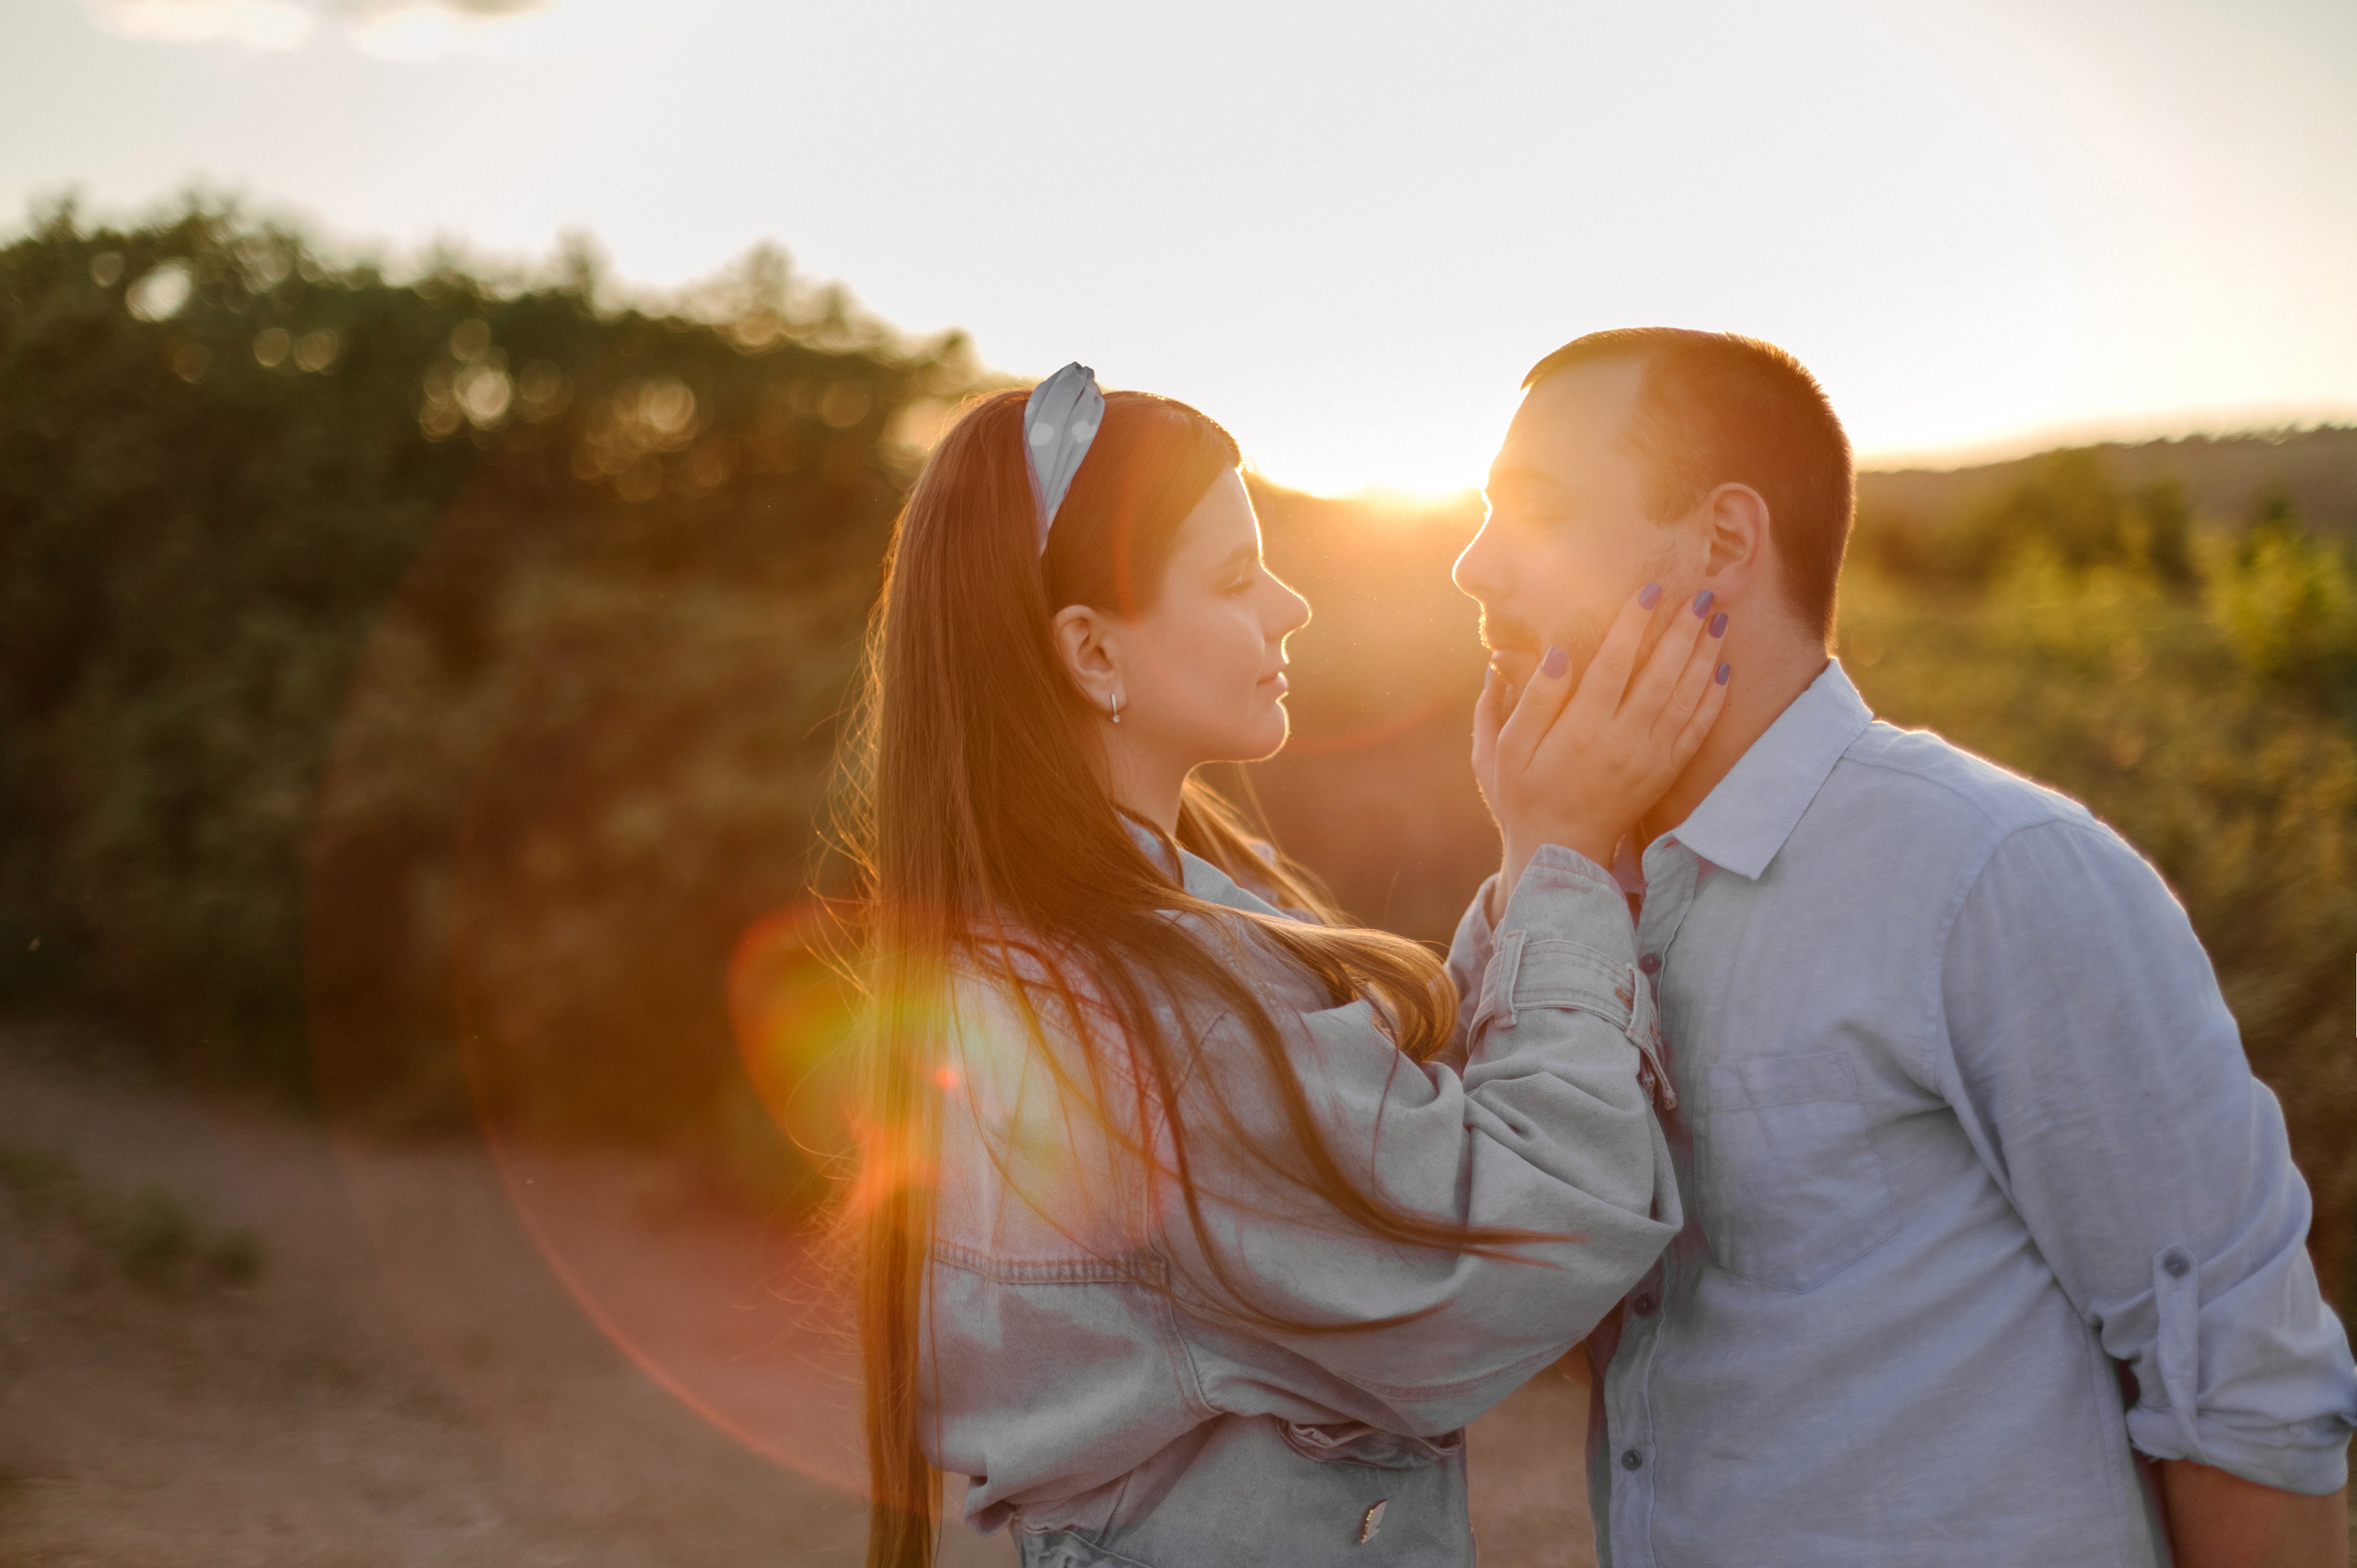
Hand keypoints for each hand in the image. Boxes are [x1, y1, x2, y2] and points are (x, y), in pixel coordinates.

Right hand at [1474, 583, 1730, 908]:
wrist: (1559, 854)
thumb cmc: (1522, 796)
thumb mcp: (1503, 750)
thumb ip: (1528, 700)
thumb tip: (1553, 653)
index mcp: (1580, 729)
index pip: (1613, 664)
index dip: (1634, 624)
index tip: (1652, 589)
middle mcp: (1621, 741)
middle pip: (1661, 675)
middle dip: (1683, 630)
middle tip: (1703, 593)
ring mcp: (1648, 759)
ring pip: (1685, 698)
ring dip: (1705, 657)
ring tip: (1719, 621)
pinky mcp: (1664, 775)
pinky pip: (1696, 732)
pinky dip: (1713, 701)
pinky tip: (1723, 673)